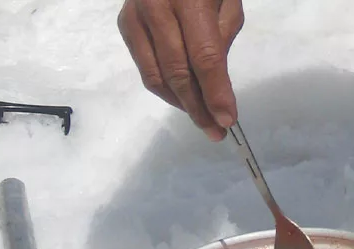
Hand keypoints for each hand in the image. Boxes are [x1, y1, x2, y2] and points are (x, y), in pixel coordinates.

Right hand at [118, 0, 244, 140]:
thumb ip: (222, 39)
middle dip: (198, 107)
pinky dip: (164, 88)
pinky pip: (145, 68)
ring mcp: (135, 15)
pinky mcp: (125, 24)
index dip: (216, 91)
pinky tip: (182, 96)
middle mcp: (156, 6)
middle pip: (177, 72)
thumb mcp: (227, 2)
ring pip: (156, 76)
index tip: (227, 119)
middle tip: (215, 130)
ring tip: (202, 118)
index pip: (204, 56)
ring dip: (180, 104)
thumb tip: (215, 86)